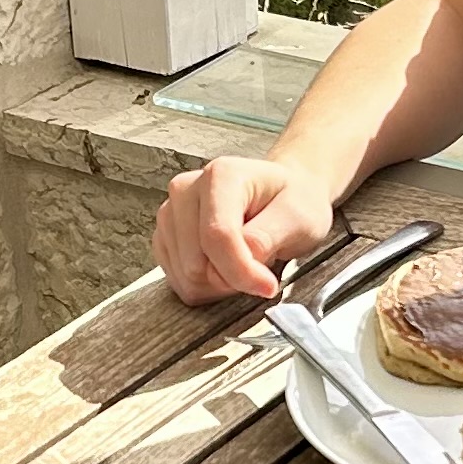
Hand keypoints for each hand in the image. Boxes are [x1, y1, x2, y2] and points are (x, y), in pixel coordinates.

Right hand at [154, 155, 336, 302]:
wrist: (280, 198)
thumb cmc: (290, 203)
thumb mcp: (298, 218)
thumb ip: (267, 238)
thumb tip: (243, 259)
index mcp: (220, 176)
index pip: (217, 236)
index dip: (242, 271)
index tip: (267, 286)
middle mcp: (186, 190)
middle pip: (196, 263)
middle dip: (232, 278)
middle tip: (261, 266)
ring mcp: (170, 214)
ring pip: (186, 278)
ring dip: (219, 285)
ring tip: (244, 262)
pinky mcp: (164, 238)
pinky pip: (180, 283)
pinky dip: (206, 288)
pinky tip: (225, 268)